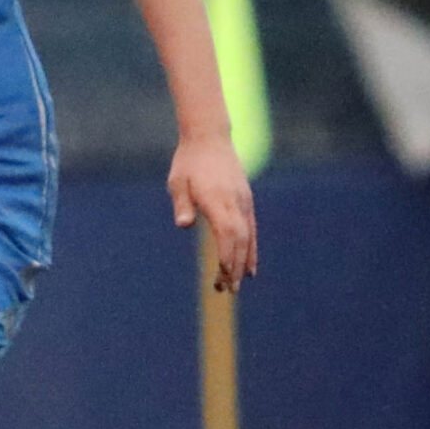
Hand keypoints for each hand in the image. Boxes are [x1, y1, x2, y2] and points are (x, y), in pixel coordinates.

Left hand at [170, 131, 257, 292]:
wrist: (209, 139)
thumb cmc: (188, 163)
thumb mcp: (178, 181)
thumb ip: (182, 204)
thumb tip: (183, 224)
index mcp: (218, 200)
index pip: (227, 234)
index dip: (227, 257)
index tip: (223, 276)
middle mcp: (235, 203)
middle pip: (240, 241)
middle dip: (235, 266)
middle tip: (228, 290)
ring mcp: (244, 203)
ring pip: (249, 237)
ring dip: (244, 262)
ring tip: (238, 284)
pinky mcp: (246, 202)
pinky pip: (252, 230)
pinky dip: (251, 249)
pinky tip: (250, 265)